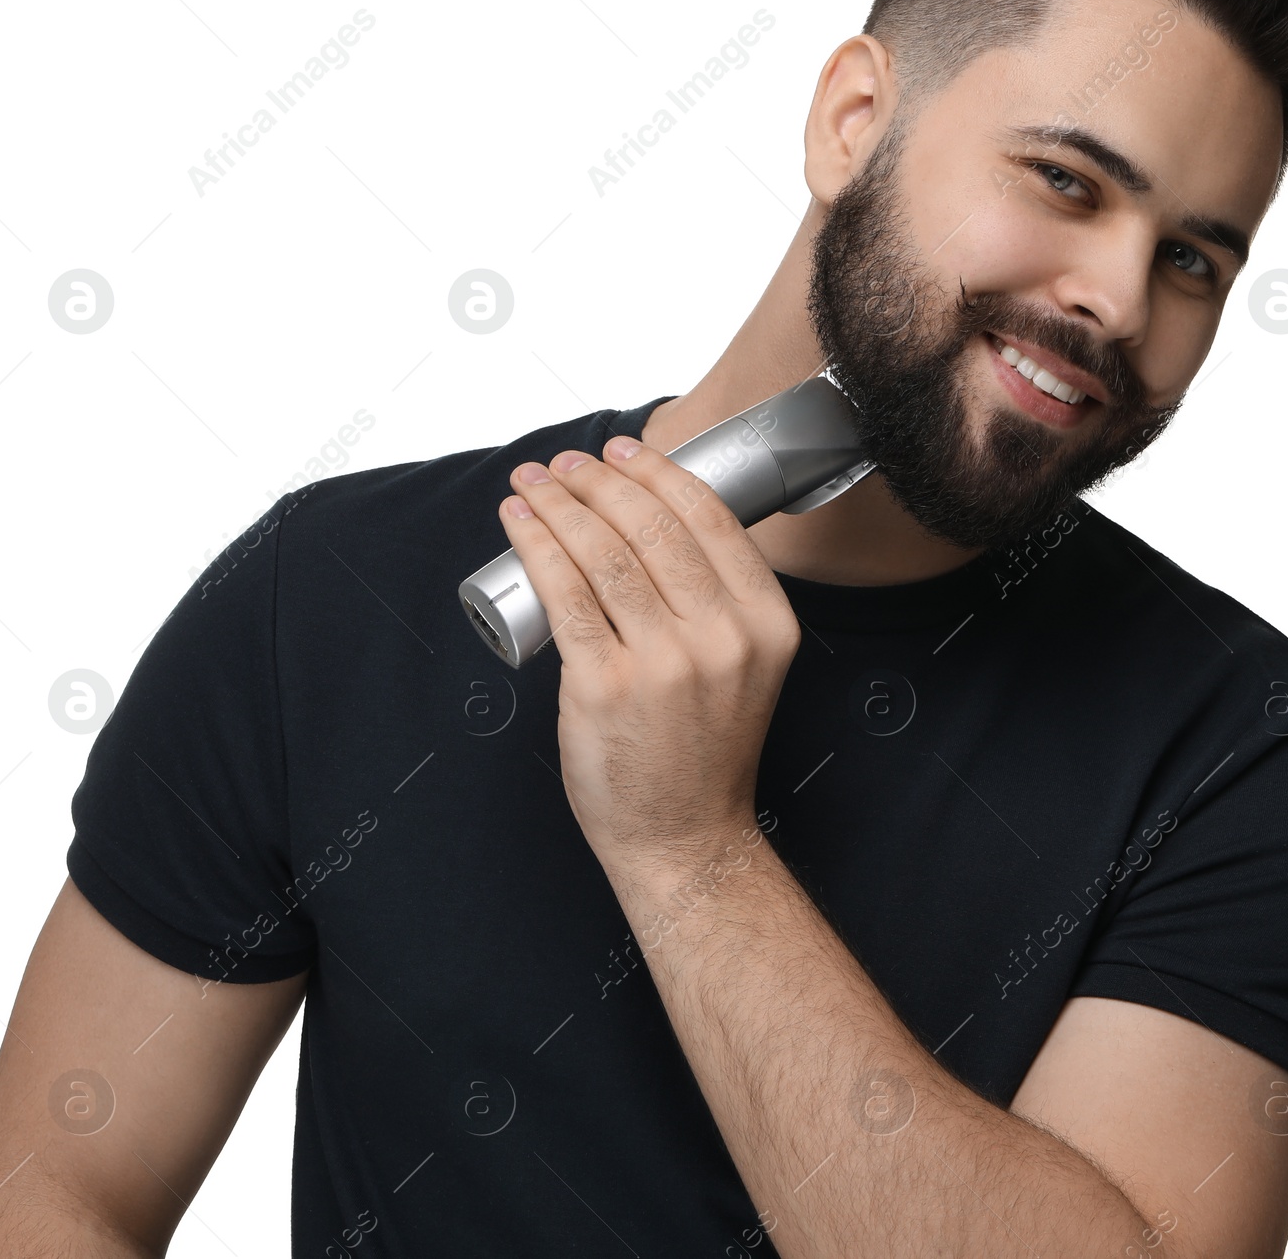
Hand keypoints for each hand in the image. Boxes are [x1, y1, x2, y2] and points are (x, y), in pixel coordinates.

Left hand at [498, 433, 801, 879]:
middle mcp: (722, 637)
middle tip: (567, 464)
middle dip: (599, 479)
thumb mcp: (743, 665)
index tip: (625, 451)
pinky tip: (520, 523)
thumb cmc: (705, 750)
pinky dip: (536, 546)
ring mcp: (663, 663)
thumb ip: (717, 600)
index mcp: (766, 623)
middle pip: (652, 526)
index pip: (710, 519)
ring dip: (560, 504)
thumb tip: (647, 519)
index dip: (659, 473)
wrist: (685, 836)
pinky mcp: (604, 686)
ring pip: (603, 553)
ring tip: (534, 484)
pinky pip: (564, 594)